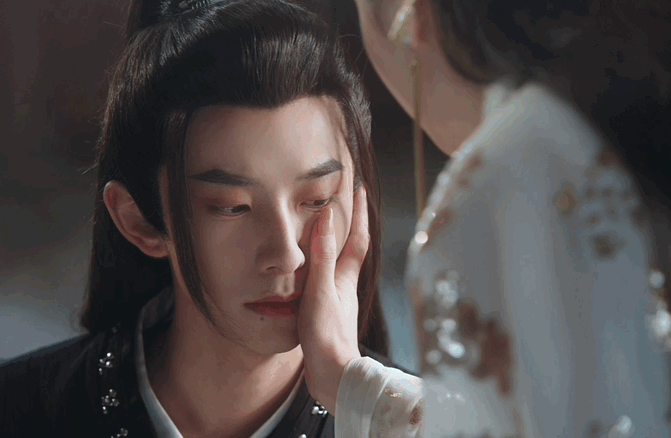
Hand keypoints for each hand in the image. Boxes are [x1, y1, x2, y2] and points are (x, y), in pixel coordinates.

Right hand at [297, 185, 368, 413]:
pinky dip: (322, 272)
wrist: (333, 377)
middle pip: (352, 250)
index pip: (358, 239)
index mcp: (345, 279)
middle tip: (346, 204)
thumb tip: (327, 218)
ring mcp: (339, 303)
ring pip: (339, 268)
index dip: (359, 213)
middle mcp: (346, 288)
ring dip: (336, 248)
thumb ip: (322, 256)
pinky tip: (311, 277)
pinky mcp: (328, 318)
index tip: (358, 189)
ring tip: (326, 234)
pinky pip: (326, 285)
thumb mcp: (320, 291)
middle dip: (351, 226)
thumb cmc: (327, 336)